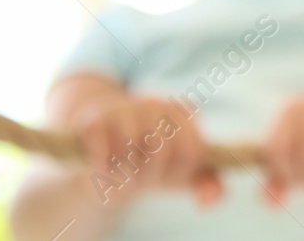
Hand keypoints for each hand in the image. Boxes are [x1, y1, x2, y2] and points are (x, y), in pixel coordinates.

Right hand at [71, 94, 219, 205]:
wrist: (103, 142)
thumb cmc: (149, 159)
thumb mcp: (180, 171)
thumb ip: (206, 184)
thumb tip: (209, 199)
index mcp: (182, 113)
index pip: (191, 153)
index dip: (177, 174)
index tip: (164, 176)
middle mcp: (154, 104)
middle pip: (161, 153)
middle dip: (150, 177)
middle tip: (140, 180)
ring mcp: (124, 109)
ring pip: (131, 153)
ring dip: (125, 176)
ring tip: (123, 174)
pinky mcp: (94, 121)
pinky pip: (104, 155)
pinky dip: (104, 171)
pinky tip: (104, 169)